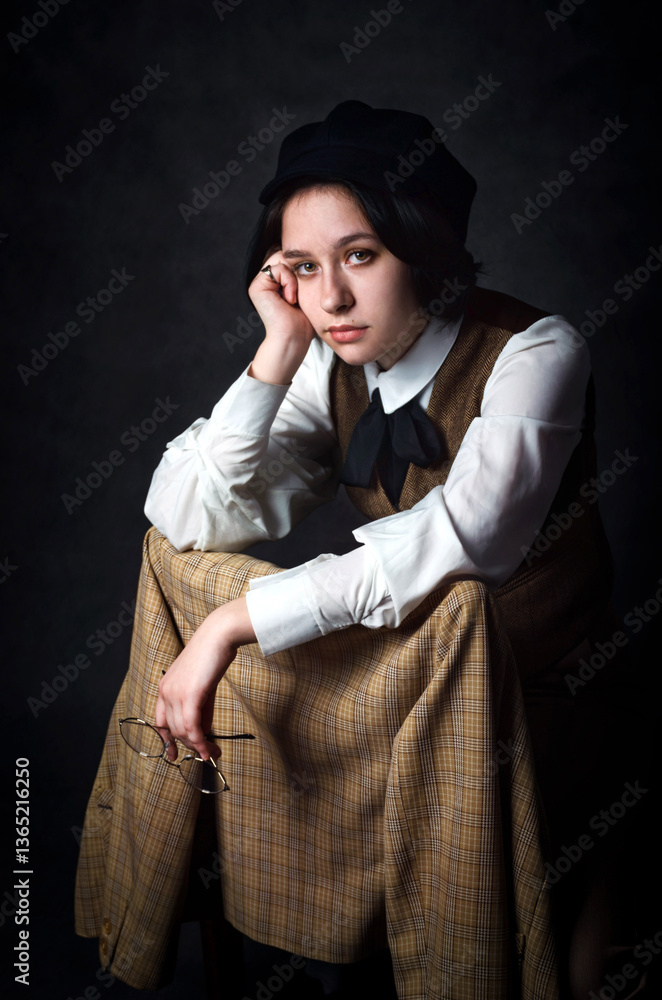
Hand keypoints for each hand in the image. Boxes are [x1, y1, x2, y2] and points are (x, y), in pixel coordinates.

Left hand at [154, 596, 255, 760]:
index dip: (166, 741)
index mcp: (164, 687)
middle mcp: (165, 692)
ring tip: (213, 753)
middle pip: (173, 730)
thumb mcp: (202, 685)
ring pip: (182, 732)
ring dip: (198, 747)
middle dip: (191, 747)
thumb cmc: (213, 656)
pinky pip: (192, 727)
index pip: (160, 722)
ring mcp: (175, 693)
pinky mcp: (189, 695)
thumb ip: (199, 708)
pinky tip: (209, 750)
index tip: (174, 755)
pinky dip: (200, 742)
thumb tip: (203, 731)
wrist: (219, 635)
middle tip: (208, 754)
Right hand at [247, 252, 315, 384]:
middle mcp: (264, 280)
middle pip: (283, 254)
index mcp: (274, 281)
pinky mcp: (256, 286)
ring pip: (281, 258)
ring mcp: (258, 283)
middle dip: (296, 270)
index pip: (288, 256)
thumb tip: (305, 250)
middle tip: (298, 293)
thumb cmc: (304, 320)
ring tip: (294, 297)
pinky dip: (289, 282)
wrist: (294, 338)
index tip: (304, 289)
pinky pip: (278, 268)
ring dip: (293, 278)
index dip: (300, 266)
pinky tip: (290, 299)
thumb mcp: (305, 290)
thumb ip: (300, 271)